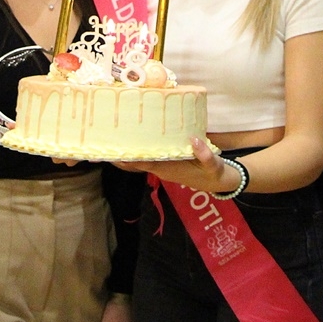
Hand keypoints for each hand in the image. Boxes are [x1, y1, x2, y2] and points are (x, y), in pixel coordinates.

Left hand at [116, 138, 238, 194]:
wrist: (219, 183)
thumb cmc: (215, 174)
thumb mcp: (214, 166)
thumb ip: (206, 155)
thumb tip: (194, 140)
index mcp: (169, 169)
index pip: (144, 163)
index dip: (128, 158)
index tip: (113, 150)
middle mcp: (162, 169)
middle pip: (136, 163)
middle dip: (119, 155)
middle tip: (102, 142)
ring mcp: (163, 167)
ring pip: (140, 160)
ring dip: (126, 152)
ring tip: (111, 139)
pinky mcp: (166, 163)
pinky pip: (148, 158)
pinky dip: (138, 150)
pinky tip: (132, 140)